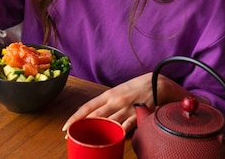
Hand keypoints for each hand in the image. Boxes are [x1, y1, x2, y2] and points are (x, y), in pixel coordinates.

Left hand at [62, 73, 197, 134]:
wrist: (158, 83)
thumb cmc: (137, 88)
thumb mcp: (118, 91)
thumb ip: (107, 102)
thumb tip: (95, 114)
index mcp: (108, 94)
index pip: (87, 107)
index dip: (75, 117)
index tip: (66, 127)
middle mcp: (115, 101)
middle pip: (94, 117)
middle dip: (82, 128)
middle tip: (72, 137)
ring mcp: (126, 109)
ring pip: (108, 123)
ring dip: (97, 133)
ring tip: (88, 142)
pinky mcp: (137, 115)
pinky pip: (126, 127)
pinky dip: (118, 133)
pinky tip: (111, 140)